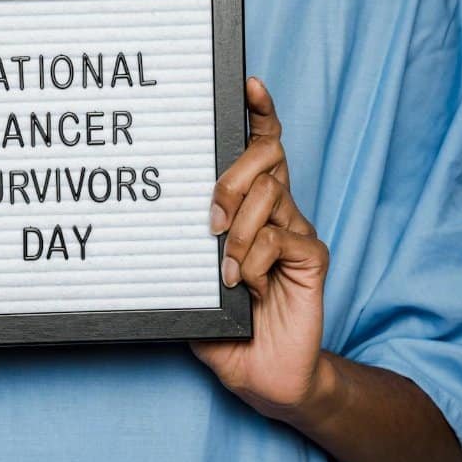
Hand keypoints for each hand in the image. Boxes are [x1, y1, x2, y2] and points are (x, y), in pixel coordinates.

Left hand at [191, 78, 331, 420]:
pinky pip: (282, 238)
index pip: (259, 148)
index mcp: (250, 210)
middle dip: (234, 174)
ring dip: (238, 230)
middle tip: (211, 217)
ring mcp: (296, 233)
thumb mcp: (192, 286)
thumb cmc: (228, 330)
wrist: (266, 377)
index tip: (248, 84)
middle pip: (268, 156)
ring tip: (225, 268)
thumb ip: (183, 253)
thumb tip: (150, 223)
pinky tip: (244, 286)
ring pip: (271, 195)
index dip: (258, 114)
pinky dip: (254, 260)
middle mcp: (276, 213)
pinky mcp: (311, 259)